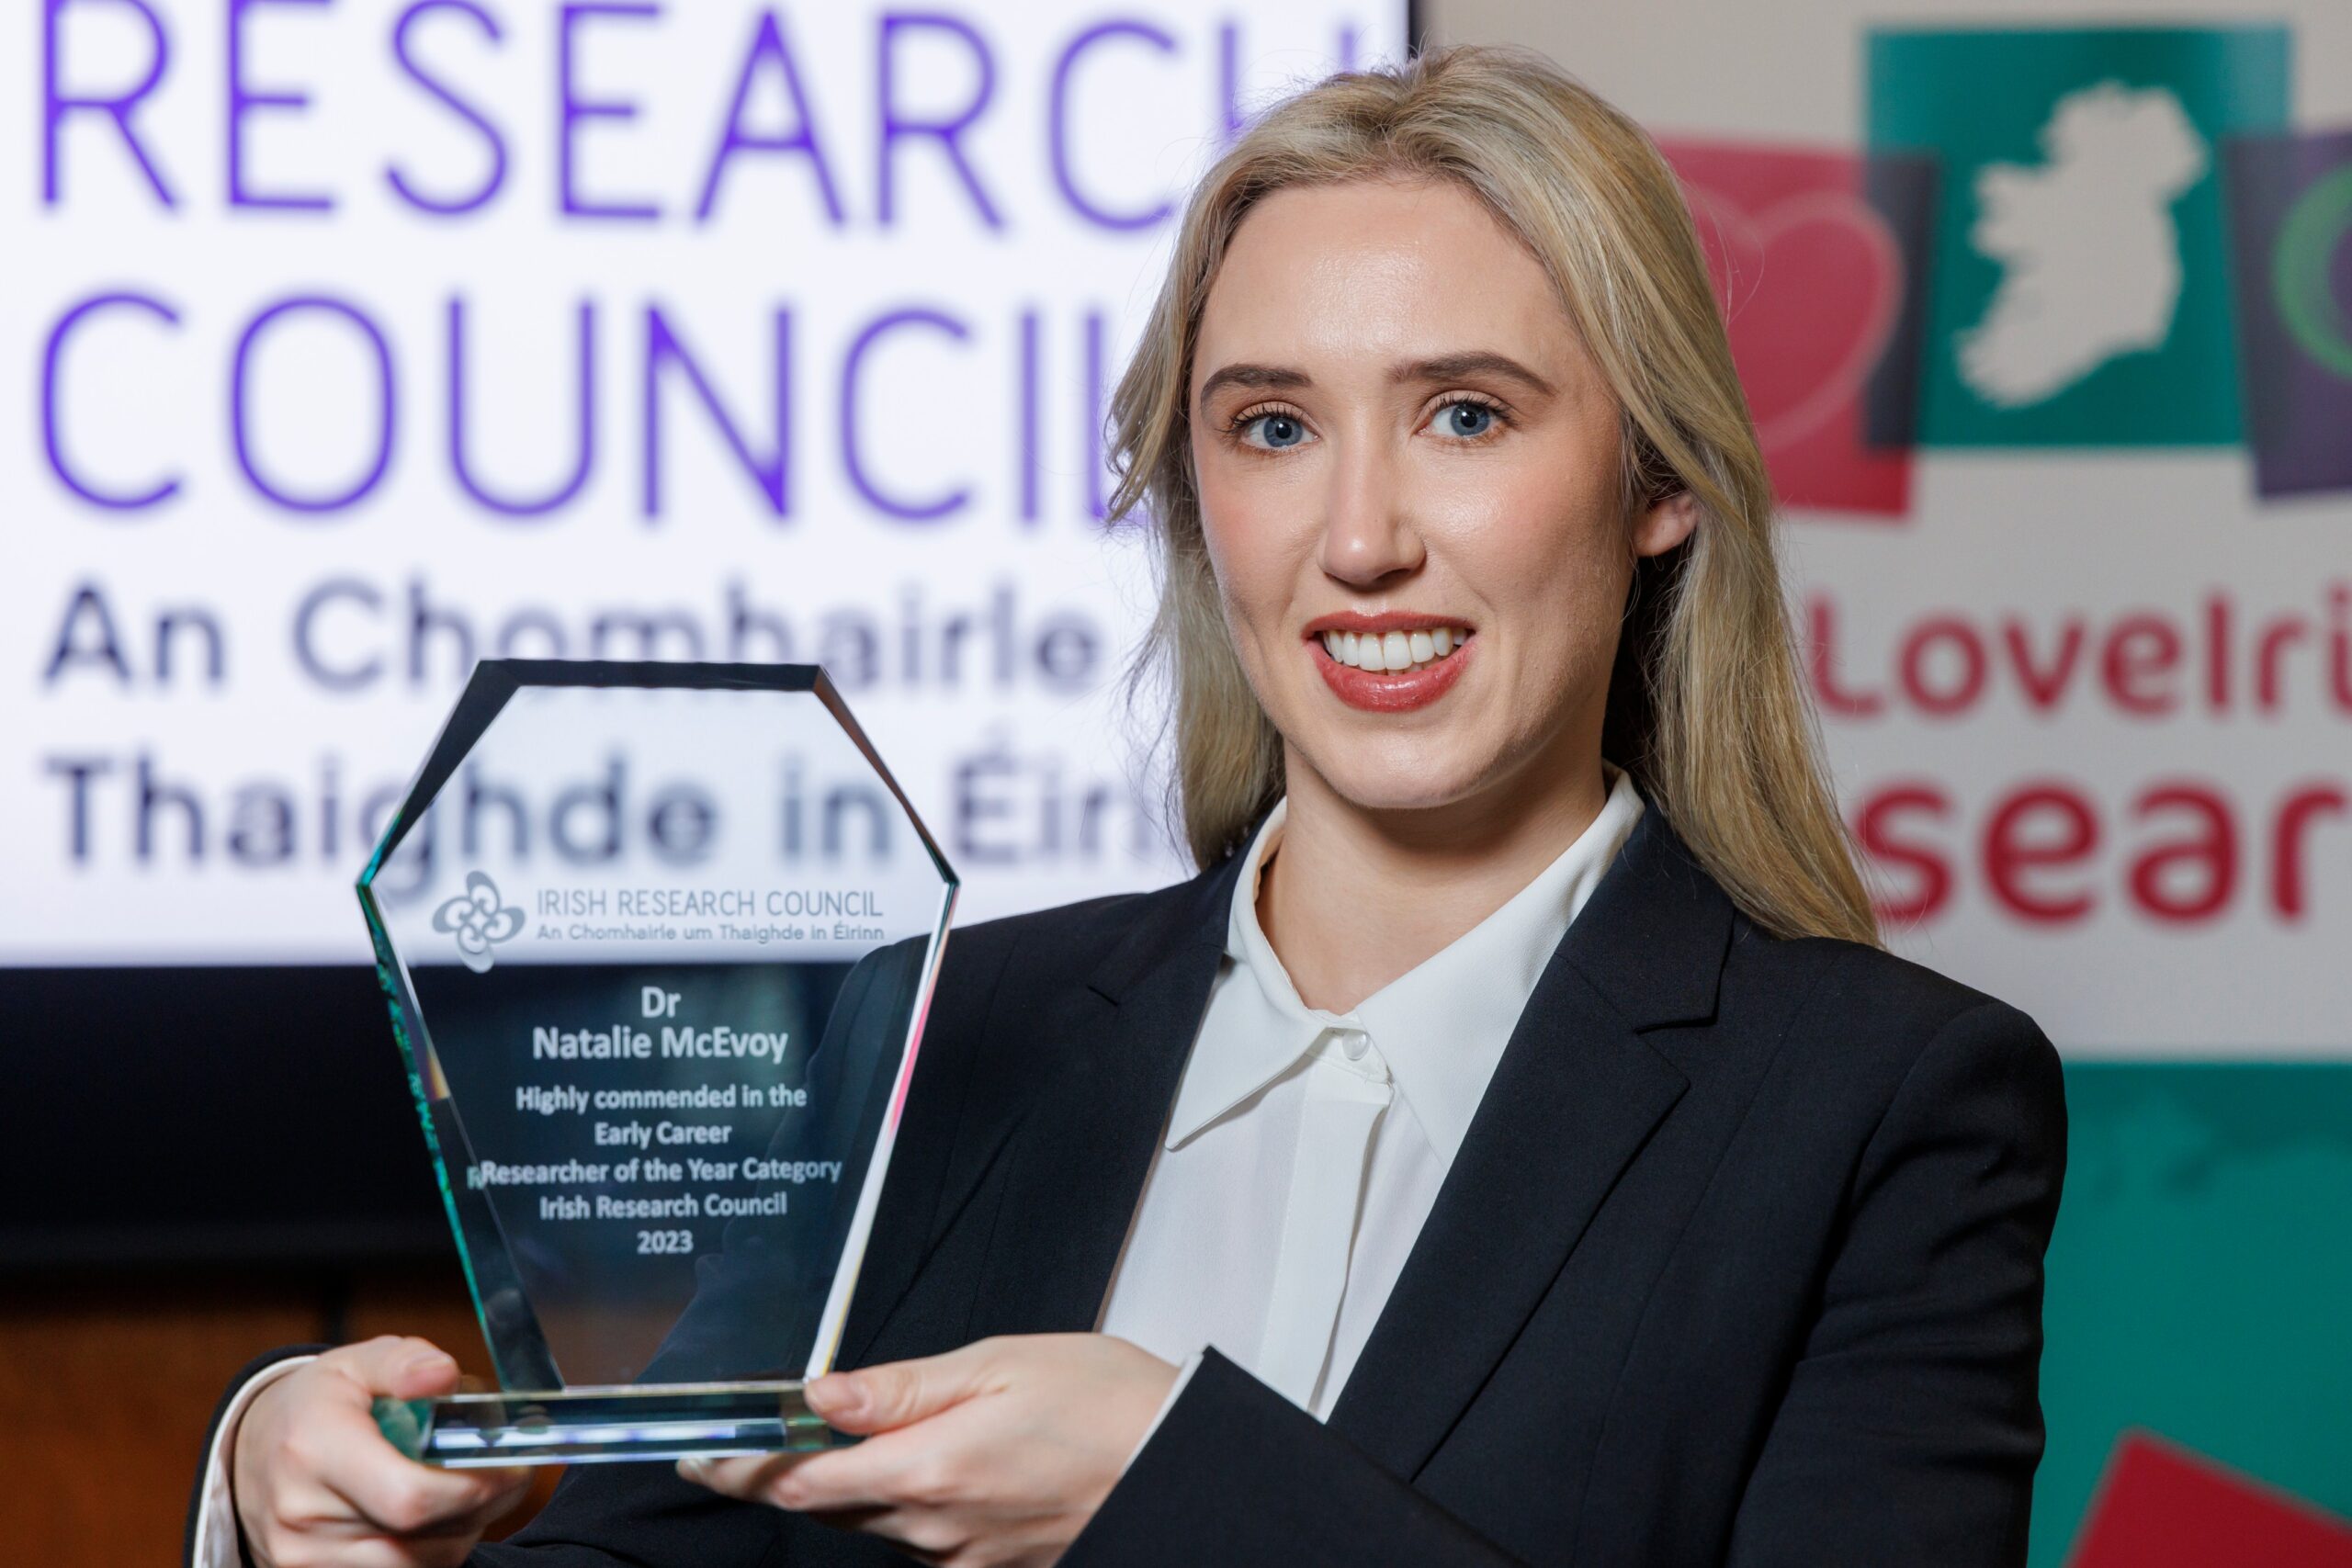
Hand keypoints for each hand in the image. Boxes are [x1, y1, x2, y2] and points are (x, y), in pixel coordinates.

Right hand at [232, 1335, 532, 1567]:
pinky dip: (428, 1553)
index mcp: (315, 1448)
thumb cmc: (316, 1406)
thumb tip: (444, 1376)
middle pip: (423, 1539)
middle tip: (504, 1476)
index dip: (474, 1489)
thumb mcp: (358, 1363)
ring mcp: (302, 1558)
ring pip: (417, 1566)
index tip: (509, 1467)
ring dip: (459, 1533)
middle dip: (481, 1508)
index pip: (409, 1498)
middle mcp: (302, 1514)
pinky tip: (433, 1518)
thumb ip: (405, 1362)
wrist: (253, 1454)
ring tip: (465, 1490)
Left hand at [681, 1333, 1180, 1567]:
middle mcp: (936, 1530)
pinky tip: (943, 1463)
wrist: (1181, 1462)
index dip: (741, 1470)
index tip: (700, 1456)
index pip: (801, 1482)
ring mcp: (962, 1558)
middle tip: (760, 1438)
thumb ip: (900, 1388)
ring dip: (860, 1486)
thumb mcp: (999, 1362)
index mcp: (929, 1469)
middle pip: (831, 1507)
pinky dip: (911, 1504)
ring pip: (879, 1523)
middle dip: (794, 1473)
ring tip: (870, 1437)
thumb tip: (820, 1396)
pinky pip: (926, 1539)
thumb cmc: (1105, 1401)